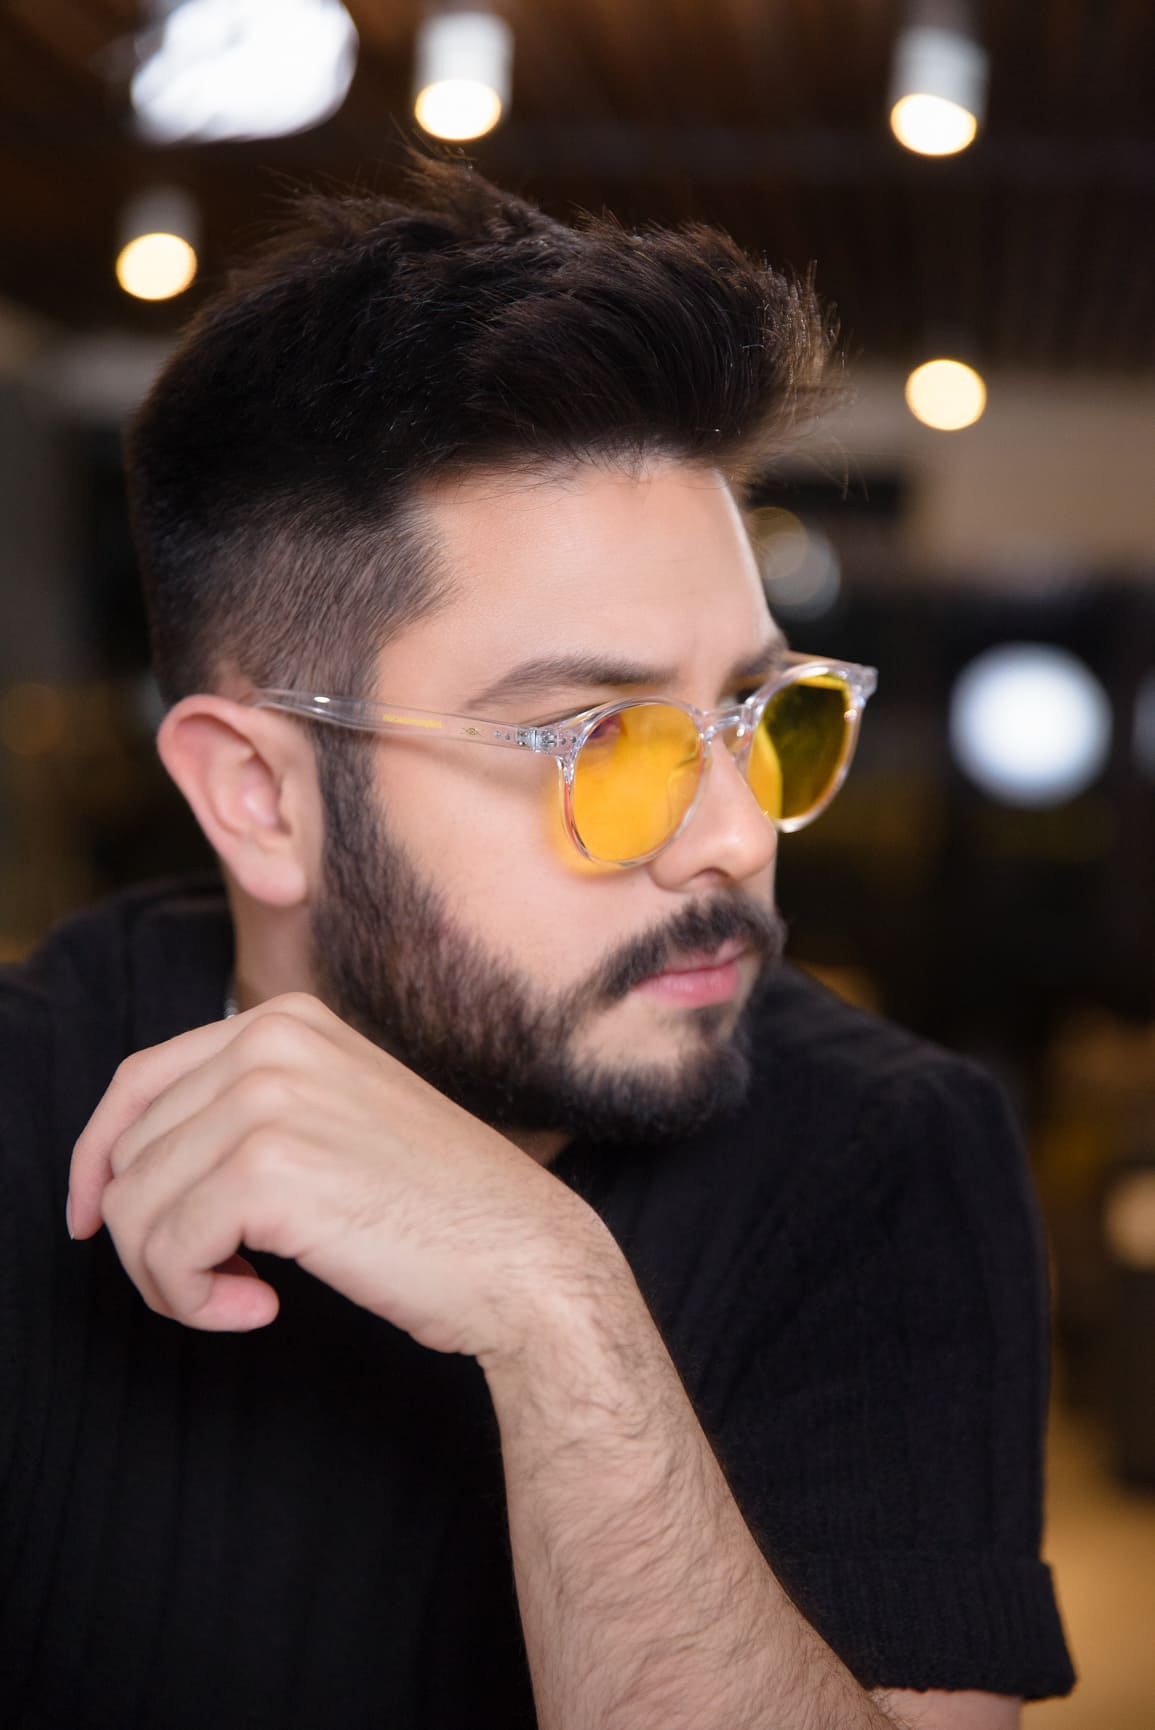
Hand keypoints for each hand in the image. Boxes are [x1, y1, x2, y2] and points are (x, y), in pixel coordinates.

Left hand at [66, 992, 608, 1359]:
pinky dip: (195, 1300)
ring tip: (243, 1297)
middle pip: (127, 1152)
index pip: (137, 1083)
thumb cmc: (436, 1206)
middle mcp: (268, 1042)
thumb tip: (127, 1167)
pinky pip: (166, 1251)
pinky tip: (261, 1309)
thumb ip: (248, 1112)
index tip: (96, 1219)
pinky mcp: (267, 1169)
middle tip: (222, 1282)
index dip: (98, 1160)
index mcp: (285, 1021)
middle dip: (151, 1235)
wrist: (521, 1253)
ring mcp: (266, 1099)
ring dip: (173, 1278)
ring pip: (136, 1207)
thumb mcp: (337, 1118)